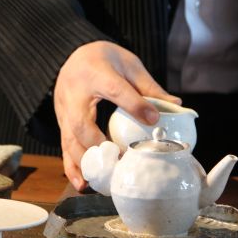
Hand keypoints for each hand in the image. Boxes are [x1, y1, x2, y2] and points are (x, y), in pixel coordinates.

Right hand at [54, 40, 180, 190]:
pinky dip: (72, 167)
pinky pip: (64, 147)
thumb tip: (176, 105)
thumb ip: (149, 86)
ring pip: (70, 139)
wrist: (74, 54)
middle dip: (98, 144)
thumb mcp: (130, 64)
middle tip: (120, 159)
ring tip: (103, 180)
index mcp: (96, 73)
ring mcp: (64, 110)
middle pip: (82, 122)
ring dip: (86, 162)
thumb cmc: (106, 59)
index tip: (153, 120)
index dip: (134, 105)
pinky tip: (84, 183)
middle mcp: (74, 93)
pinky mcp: (61, 122)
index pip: (115, 89)